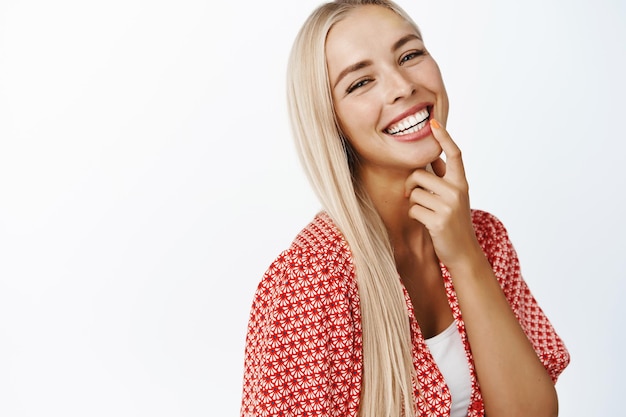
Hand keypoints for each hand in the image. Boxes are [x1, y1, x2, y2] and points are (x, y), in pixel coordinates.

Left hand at [404, 119, 480, 266]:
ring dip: (414, 204)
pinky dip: (414, 216)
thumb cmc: (454, 223)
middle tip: (414, 195)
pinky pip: (413, 209)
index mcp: (461, 183)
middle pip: (419, 175)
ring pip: (414, 193)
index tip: (434, 122)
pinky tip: (426, 223)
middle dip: (411, 185)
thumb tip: (434, 158)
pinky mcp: (438, 220)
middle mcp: (457, 191)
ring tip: (427, 213)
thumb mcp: (454, 198)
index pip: (455, 154)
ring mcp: (449, 206)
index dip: (444, 137)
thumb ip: (445, 180)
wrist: (464, 253)